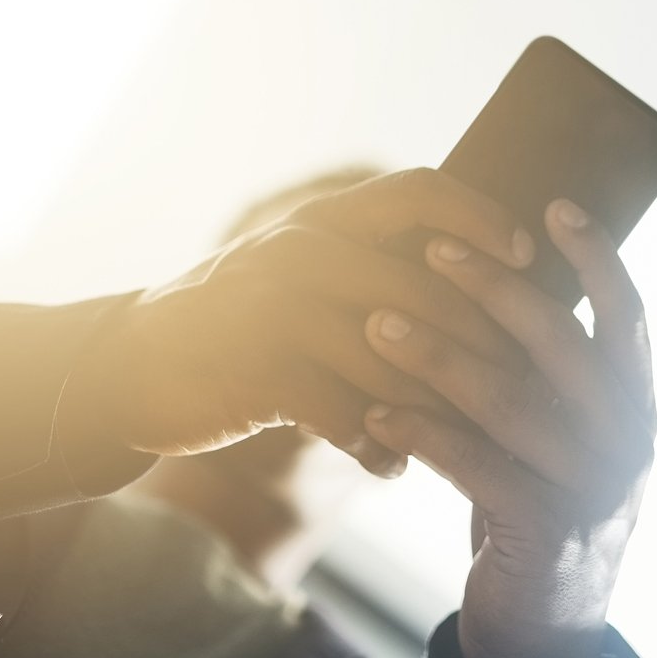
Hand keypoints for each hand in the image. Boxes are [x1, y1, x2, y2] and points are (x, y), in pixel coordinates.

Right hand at [64, 170, 534, 472]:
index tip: (528, 254)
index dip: (481, 216)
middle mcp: (302, 248)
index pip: (421, 190)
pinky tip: (394, 467)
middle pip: (423, 285)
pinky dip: (374, 443)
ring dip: (435, 403)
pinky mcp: (254, 367)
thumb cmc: (244, 323)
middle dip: (481, 336)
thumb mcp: (304, 273)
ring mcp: (276, 306)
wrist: (128, 364)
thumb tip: (487, 279)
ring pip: (389, 354)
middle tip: (524, 380)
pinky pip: (339, 409)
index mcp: (326, 218)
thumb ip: (374, 265)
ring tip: (471, 437)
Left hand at [364, 200, 653, 657]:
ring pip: (511, 400)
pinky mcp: (544, 531)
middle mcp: (628, 438)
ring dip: (438, 353)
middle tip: (435, 249)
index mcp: (637, 405)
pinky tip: (377, 410)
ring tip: (379, 319)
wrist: (550, 629)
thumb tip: (507, 279)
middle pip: (561, 342)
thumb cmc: (543, 507)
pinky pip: (477, 467)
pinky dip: (424, 433)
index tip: (553, 205)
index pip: (627, 313)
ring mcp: (592, 485)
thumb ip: (554, 375)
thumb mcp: (565, 435)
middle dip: (495, 287)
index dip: (596, 255)